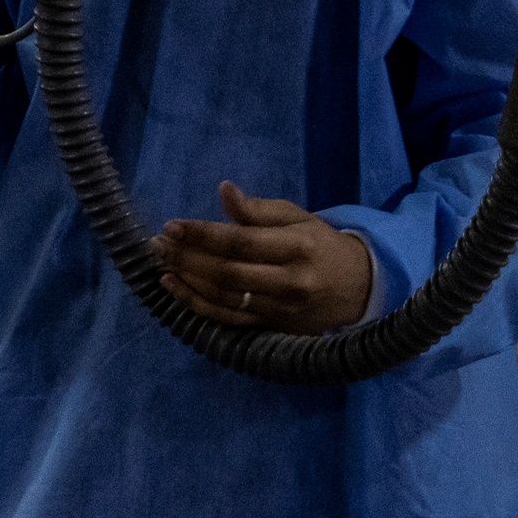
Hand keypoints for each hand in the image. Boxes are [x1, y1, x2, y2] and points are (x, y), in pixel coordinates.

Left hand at [154, 182, 375, 332]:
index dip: (202, 234)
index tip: (172, 225)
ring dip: (186, 278)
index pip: (241, 242)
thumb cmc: (320, 245)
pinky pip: (226, 317)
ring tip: (161, 260)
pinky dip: (195, 303)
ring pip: (223, 297)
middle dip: (187, 257)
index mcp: (299, 247)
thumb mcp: (298, 219)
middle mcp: (289, 282)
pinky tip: (172, 286)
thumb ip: (259, 209)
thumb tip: (224, 190)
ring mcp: (279, 309)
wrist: (358, 288)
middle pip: (227, 272)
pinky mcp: (271, 326)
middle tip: (158, 243)